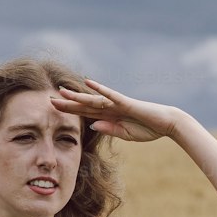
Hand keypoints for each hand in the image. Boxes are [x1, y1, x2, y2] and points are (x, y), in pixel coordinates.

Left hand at [51, 78, 179, 142]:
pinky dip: (99, 89)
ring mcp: (118, 104)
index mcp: (109, 116)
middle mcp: (110, 107)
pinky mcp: (126, 102)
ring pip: (93, 99)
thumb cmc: (148, 129)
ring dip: (77, 96)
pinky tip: (88, 82)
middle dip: (67, 103)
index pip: (85, 114)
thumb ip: (109, 129)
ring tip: (61, 92)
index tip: (53, 109)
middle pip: (85, 105)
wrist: (167, 124)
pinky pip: (110, 95)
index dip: (69, 111)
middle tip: (48, 99)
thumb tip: (91, 125)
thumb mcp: (125, 134)